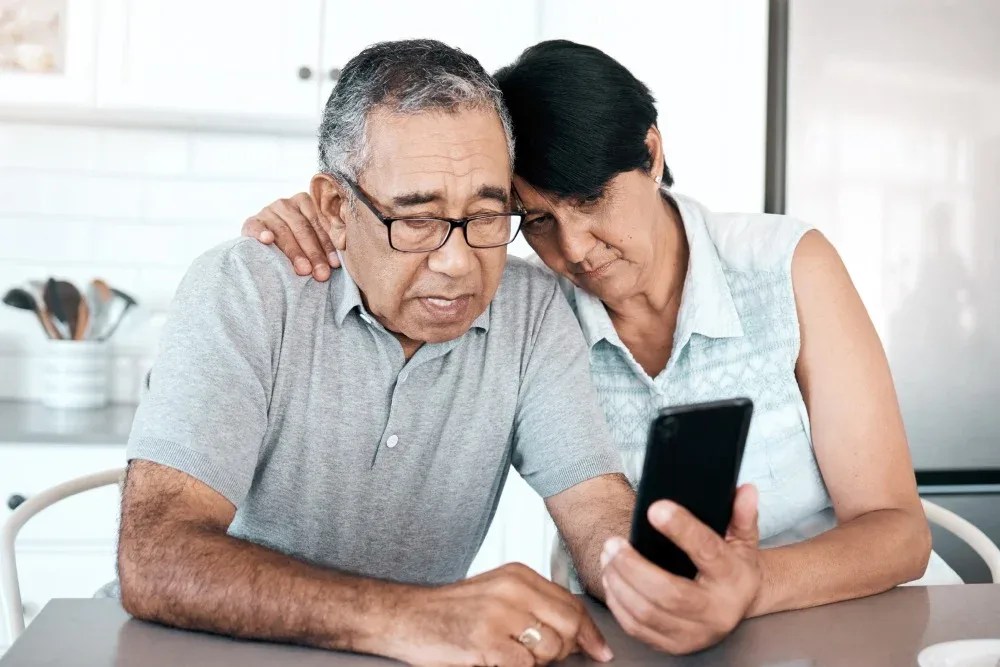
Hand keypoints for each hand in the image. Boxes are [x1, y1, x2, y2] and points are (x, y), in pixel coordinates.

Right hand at [241, 193, 341, 280]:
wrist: (264, 241)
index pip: (319, 225)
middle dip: (314, 253)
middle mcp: (286, 204)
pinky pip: (256, 227)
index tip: (334, 265)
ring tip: (304, 269)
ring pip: (283, 231)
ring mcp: (267, 212)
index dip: (327, 246)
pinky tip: (267, 240)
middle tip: (321, 274)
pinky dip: (261, 232)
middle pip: (303, 229)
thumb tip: (338, 262)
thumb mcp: (311, 238)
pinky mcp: (251, 222)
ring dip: (295, 252)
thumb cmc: (296, 243)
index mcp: (305, 203)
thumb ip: (324, 243)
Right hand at [392, 563, 613, 665]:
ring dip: (536, 662)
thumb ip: (535, 605)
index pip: (571, 604)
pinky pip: (524, 666)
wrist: (407, 616)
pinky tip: (495, 660)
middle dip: (566, 650)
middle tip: (545, 657)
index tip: (600, 651)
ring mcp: (499, 614)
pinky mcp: (486, 640)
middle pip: (568, 626)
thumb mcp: (498, 594)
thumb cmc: (453, 612)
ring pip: (550, 649)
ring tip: (510, 655)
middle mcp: (513, 588)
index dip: (589, 632)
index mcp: (519, 574)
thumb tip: (579, 632)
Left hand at [601, 484, 761, 654]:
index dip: (681, 529)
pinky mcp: (675, 645)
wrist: (740, 604)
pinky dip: (618, 604)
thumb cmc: (735, 565)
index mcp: (733, 579)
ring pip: (647, 613)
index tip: (655, 509)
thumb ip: (741, 514)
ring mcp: (696, 634)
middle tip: (613, 543)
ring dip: (620, 583)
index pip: (707, 551)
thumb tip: (745, 491)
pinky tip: (611, 581)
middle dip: (633, 566)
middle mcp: (717, 611)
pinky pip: (638, 629)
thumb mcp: (743, 538)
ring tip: (608, 557)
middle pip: (669, 593)